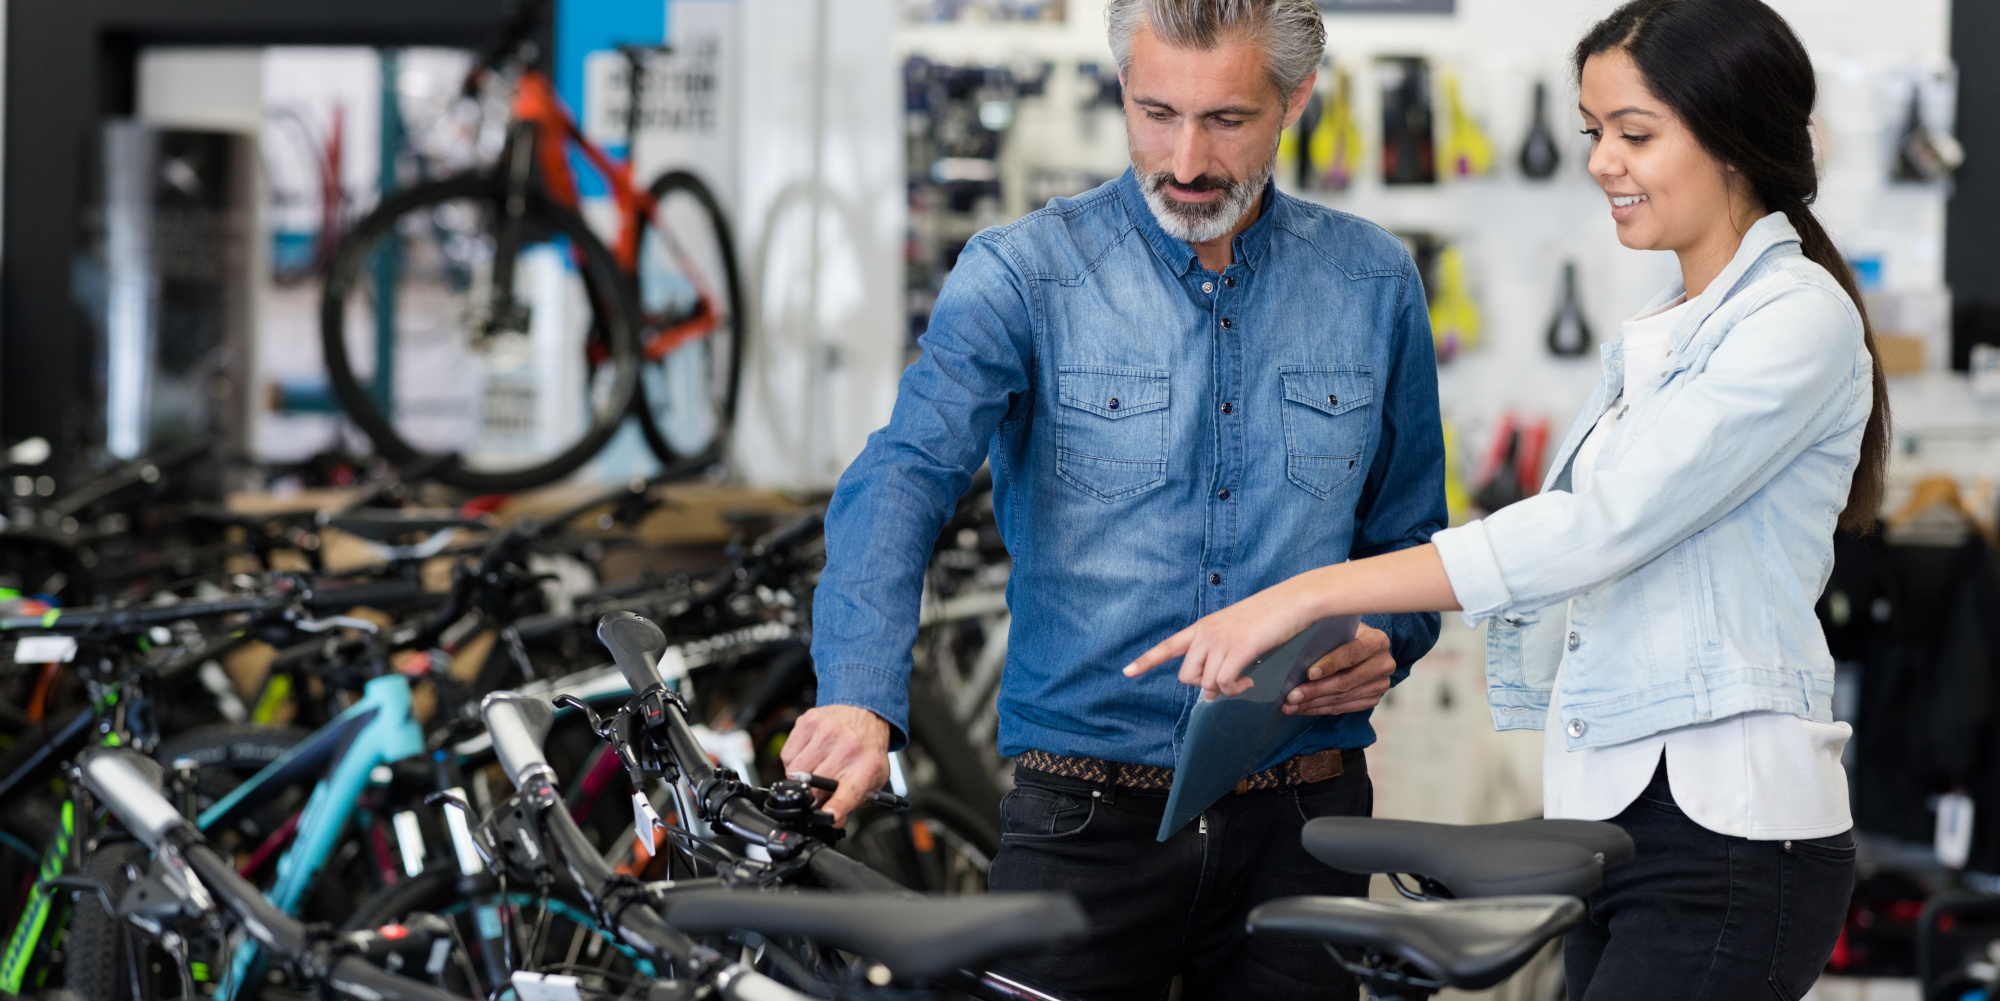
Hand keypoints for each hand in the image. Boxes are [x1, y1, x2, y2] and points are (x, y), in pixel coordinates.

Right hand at [779, 704, 890, 826]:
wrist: (864, 711)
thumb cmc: (866, 748)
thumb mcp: (874, 778)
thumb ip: (854, 802)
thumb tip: (832, 820)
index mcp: (865, 766)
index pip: (848, 792)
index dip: (835, 807)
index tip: (827, 816)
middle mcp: (846, 748)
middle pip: (813, 787)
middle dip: (813, 795)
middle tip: (821, 789)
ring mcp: (825, 733)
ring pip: (794, 772)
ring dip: (800, 778)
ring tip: (816, 768)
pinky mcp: (807, 723)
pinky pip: (786, 755)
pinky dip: (793, 761)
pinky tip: (809, 755)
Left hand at [1122, 575, 1324, 698]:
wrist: (1292, 600)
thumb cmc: (1267, 617)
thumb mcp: (1235, 632)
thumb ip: (1219, 656)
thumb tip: (1210, 691)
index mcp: (1203, 627)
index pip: (1168, 645)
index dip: (1147, 660)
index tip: (1127, 672)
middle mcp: (1206, 634)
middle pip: (1187, 676)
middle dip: (1203, 687)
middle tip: (1227, 685)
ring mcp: (1222, 640)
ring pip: (1206, 683)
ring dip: (1225, 690)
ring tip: (1243, 681)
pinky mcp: (1240, 648)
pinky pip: (1224, 683)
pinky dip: (1235, 689)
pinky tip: (1248, 681)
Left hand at [1281, 623, 1393, 715]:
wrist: (1363, 648)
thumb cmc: (1344, 635)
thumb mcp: (1339, 630)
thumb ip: (1326, 640)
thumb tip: (1296, 659)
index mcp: (1376, 641)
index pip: (1351, 654)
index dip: (1330, 664)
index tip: (1308, 674)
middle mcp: (1383, 664)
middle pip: (1346, 681)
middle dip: (1315, 690)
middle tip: (1291, 696)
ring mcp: (1381, 684)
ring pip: (1343, 698)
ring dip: (1314, 703)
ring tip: (1291, 706)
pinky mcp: (1374, 699)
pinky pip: (1344, 708)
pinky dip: (1321, 709)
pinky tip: (1304, 709)